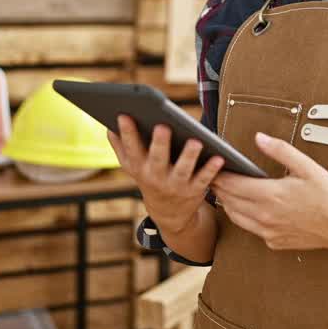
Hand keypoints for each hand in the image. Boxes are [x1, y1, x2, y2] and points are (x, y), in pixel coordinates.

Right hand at [106, 115, 223, 234]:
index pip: (131, 148)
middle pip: (157, 159)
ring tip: (196, 141)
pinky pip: (204, 179)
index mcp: (139, 167)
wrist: (169, 213)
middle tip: (162, 126)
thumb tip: (108, 127)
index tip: (124, 115)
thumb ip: (121, 147)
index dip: (127, 132)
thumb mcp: (132, 166)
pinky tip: (219, 157)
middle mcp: (156, 177)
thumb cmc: (149, 178)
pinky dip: (212, 169)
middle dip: (159, 144)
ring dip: (189, 156)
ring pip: (183, 170)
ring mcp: (176, 184)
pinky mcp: (195, 190)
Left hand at [211, 132, 327, 251]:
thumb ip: (280, 150)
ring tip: (226, 191)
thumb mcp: (306, 166)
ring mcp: (268, 231)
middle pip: (229, 201)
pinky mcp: (273, 241)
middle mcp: (265, 216)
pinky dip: (244, 218)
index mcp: (271, 195)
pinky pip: (250, 229)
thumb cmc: (327, 195)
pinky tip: (248, 208)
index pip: (233, 184)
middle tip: (214, 177)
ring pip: (235, 217)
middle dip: (219, 188)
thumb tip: (259, 138)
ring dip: (228, 204)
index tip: (214, 167)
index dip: (220, 175)